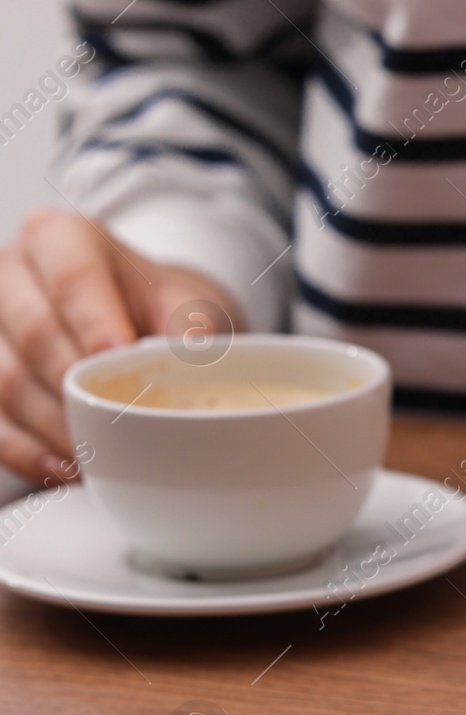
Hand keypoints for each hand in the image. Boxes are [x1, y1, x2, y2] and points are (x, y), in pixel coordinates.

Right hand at [0, 207, 239, 481]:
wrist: (135, 319)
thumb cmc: (158, 308)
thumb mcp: (186, 302)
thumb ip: (190, 324)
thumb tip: (192, 354)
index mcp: (63, 239)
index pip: (72, 277)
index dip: (94, 320)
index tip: (118, 357)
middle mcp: (12, 273)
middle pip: (32, 332)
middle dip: (75, 386)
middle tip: (117, 427)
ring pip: (5, 380)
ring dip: (52, 428)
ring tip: (97, 458)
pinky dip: (24, 451)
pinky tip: (61, 470)